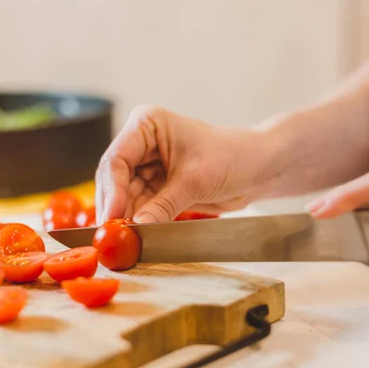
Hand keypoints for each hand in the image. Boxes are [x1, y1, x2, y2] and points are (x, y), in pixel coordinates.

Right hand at [95, 105, 272, 223]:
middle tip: (111, 237)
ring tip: (124, 242)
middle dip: (115, 209)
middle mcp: (142, 143)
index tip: (111, 218)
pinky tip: (136, 237)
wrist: (258, 168)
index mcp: (147, 125)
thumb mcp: (195, 181)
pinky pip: (140, 207)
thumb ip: (162, 206)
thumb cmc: (232, 157)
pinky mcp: (157, 187)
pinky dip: (138, 222)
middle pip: (115, 180)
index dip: (111, 191)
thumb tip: (135, 228)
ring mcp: (147, 166)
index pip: (117, 159)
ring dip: (125, 219)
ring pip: (125, 197)